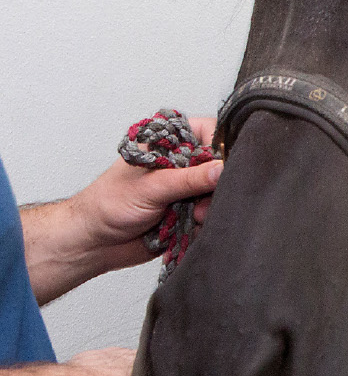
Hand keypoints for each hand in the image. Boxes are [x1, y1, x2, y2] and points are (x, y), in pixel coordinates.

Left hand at [23, 116, 221, 302]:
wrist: (95, 242)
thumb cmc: (107, 205)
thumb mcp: (152, 188)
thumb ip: (190, 178)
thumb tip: (224, 169)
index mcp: (168, 143)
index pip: (210, 132)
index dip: (222, 148)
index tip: (224, 168)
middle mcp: (180, 162)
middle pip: (221, 165)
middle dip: (216, 187)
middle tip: (201, 201)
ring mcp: (187, 187)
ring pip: (219, 192)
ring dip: (210, 208)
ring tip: (192, 217)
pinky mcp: (190, 209)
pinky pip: (213, 213)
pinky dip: (205, 222)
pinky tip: (189, 226)